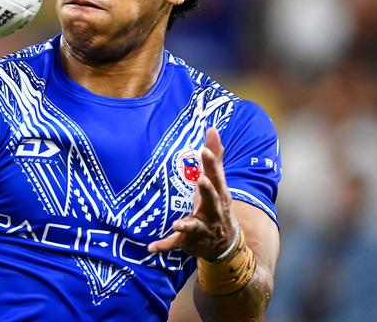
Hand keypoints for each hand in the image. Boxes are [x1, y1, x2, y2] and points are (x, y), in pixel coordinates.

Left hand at [148, 128, 236, 259]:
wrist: (224, 243)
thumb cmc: (217, 204)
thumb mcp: (218, 182)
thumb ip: (215, 156)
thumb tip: (212, 128)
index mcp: (218, 194)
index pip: (216, 177)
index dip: (211, 164)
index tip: (204, 151)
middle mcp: (212, 211)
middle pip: (211, 199)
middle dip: (207, 190)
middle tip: (201, 179)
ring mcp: (201, 228)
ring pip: (195, 226)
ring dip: (187, 224)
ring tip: (178, 223)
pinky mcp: (189, 242)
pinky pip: (176, 244)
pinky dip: (164, 245)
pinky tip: (151, 246)